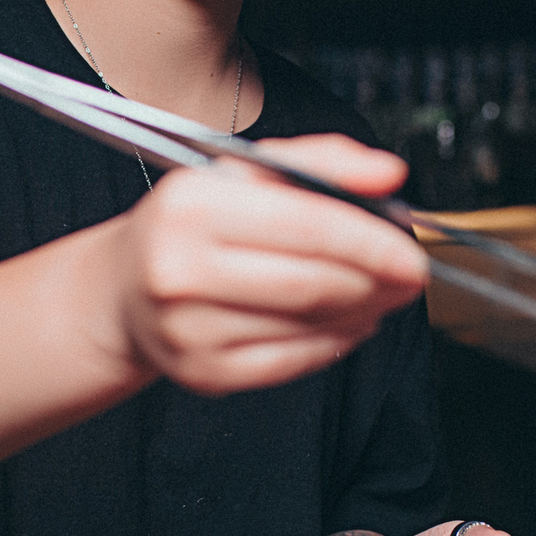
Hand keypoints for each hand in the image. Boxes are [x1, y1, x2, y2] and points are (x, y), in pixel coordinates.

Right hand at [108, 134, 427, 396]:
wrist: (124, 289)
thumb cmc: (193, 223)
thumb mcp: (247, 171)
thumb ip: (323, 162)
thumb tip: (389, 173)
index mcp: (192, 205)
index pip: (306, 224)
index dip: (371, 241)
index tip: (411, 250)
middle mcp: (180, 269)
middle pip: (311, 282)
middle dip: (376, 281)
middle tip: (410, 275)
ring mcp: (187, 329)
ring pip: (307, 325)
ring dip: (363, 311)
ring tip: (383, 294)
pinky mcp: (202, 373)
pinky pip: (292, 362)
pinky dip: (335, 343)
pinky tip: (350, 322)